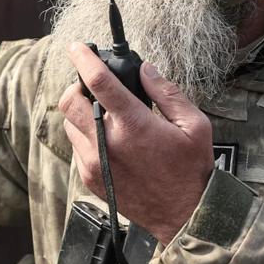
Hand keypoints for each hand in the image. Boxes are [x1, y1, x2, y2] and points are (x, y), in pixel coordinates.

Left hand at [58, 42, 213, 245]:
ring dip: (80, 112)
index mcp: (134, 125)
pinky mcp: (89, 177)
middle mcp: (107, 142)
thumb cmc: (191, 170)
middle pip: (70, 101)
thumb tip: (144, 69)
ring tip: (104, 114)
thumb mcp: (194, 125)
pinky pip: (75, 146)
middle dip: (77, 86)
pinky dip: (84, 135)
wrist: (183, 216)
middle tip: (93, 86)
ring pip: (69, 123)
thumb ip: (167, 92)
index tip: (76, 47)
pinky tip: (107, 138)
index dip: (84, 59)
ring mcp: (94, 162)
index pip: (99, 82)